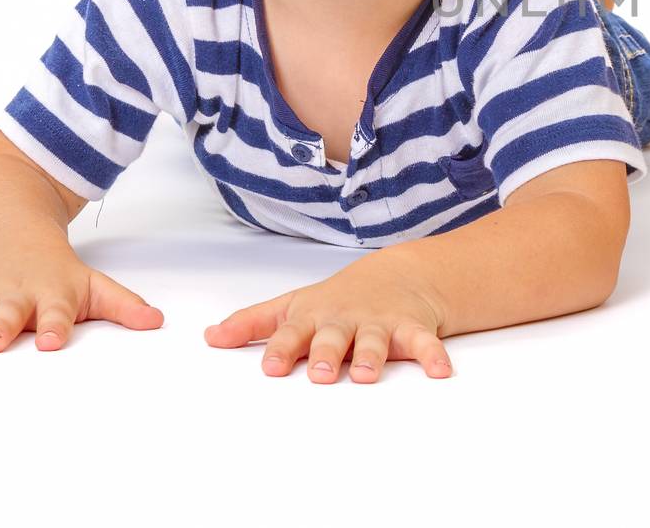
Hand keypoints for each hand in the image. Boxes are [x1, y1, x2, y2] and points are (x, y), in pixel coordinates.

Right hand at [0, 248, 162, 350]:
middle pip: (6, 314)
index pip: (56, 313)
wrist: (11, 220)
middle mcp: (14, 294)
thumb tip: (158, 322)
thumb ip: (122, 305)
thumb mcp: (91, 283)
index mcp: (49, 293)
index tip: (51, 342)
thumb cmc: (54, 267)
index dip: (54, 326)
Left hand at [204, 255, 451, 383]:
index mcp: (314, 316)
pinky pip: (424, 342)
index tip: (269, 368)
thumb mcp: (294, 305)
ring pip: (376, 340)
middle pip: (334, 336)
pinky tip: (440, 372)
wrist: (398, 275)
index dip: (281, 349)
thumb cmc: (336, 300)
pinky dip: (433, 355)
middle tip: (319, 372)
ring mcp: (380, 322)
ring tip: (365, 375)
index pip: (292, 332)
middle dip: (326, 353)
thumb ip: (253, 323)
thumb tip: (209, 337)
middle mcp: (346, 319)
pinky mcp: (412, 328)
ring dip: (371, 356)